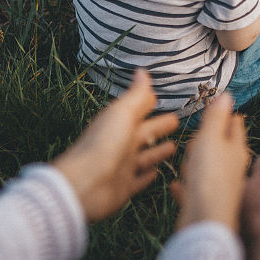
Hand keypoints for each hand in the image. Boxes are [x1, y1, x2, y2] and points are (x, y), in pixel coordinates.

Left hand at [53, 69, 178, 222]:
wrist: (84, 184)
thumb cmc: (102, 145)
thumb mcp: (122, 114)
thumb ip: (136, 96)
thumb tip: (142, 72)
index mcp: (119, 124)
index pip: (138, 111)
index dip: (148, 104)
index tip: (159, 98)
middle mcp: (120, 144)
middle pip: (144, 133)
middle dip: (158, 127)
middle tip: (175, 121)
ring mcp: (122, 166)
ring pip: (144, 157)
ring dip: (157, 151)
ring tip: (174, 146)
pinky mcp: (124, 187)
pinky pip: (139, 180)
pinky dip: (147, 176)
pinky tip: (157, 173)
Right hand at [173, 93, 249, 231]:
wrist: (204, 223)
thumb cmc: (209, 179)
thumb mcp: (212, 139)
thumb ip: (217, 118)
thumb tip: (227, 95)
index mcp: (236, 150)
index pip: (234, 125)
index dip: (225, 114)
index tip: (217, 107)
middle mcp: (232, 168)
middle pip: (220, 146)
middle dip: (207, 138)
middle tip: (198, 134)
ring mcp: (219, 186)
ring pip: (207, 166)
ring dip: (195, 161)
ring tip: (187, 158)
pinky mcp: (205, 202)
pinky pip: (194, 187)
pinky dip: (187, 183)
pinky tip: (178, 184)